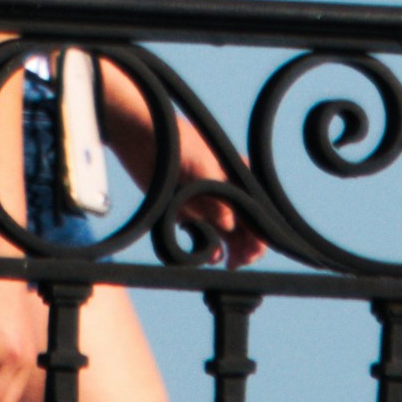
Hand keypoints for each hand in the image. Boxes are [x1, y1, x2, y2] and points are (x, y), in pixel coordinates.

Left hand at [148, 109, 266, 265]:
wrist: (142, 138)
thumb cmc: (179, 145)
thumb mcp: (203, 167)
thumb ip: (218, 197)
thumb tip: (230, 227)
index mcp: (238, 178)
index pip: (257, 211)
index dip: (259, 233)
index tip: (253, 252)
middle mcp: (226, 193)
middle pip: (244, 227)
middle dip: (246, 247)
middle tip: (238, 262)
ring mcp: (206, 203)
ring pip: (226, 235)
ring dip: (230, 251)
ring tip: (228, 263)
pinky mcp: (186, 211)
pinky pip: (203, 235)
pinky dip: (208, 248)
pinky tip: (209, 256)